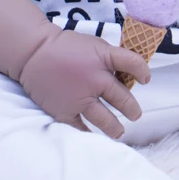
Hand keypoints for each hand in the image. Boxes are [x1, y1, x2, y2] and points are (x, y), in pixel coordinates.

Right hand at [17, 29, 151, 138]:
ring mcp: (81, 97)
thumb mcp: (93, 44)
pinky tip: (93, 135)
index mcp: (104, 57)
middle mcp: (96, 79)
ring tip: (119, 131)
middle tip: (135, 115)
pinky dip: (89, 133)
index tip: (145, 79)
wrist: (33, 52)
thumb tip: (127, 73)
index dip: (143, 72)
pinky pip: (82, 128)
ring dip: (116, 128)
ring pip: (106, 120)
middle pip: (123, 99)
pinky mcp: (65, 111)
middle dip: (132, 109)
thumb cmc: (64, 46)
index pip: (134, 64)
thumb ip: (109, 58)